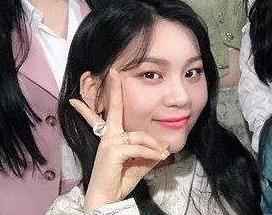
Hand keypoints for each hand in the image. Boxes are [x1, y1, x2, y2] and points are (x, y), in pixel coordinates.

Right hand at [70, 69, 169, 210]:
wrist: (107, 199)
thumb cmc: (120, 180)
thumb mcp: (140, 162)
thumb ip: (150, 151)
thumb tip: (164, 145)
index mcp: (112, 136)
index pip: (112, 112)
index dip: (112, 94)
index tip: (111, 77)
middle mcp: (108, 136)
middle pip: (114, 108)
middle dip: (114, 89)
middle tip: (114, 72)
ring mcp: (109, 142)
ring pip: (139, 135)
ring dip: (154, 145)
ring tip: (164, 154)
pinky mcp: (113, 151)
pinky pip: (139, 147)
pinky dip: (151, 153)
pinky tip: (158, 158)